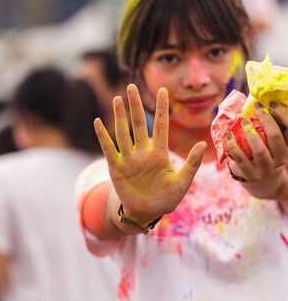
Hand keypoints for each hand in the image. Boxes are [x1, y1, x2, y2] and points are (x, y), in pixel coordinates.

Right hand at [94, 84, 205, 224]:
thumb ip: (191, 164)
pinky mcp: (116, 168)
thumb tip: (202, 144)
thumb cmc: (166, 199)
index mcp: (160, 154)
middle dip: (135, 106)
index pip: (160, 126)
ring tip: (117, 99)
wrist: (146, 213)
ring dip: (120, 116)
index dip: (161, 109)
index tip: (163, 90)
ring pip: (123, 133)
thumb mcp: (182, 183)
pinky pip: (109, 149)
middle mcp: (143, 153)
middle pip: (138, 124)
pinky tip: (98, 122)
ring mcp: (129, 159)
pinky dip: (103, 136)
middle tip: (132, 86)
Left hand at [227, 102, 287, 183]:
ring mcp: (266, 169)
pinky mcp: (251, 175)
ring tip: (244, 121)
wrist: (260, 179)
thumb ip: (266, 125)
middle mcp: (280, 160)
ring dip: (250, 134)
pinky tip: (229, 135)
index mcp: (287, 148)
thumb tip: (254, 98)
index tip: (271, 104)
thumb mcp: (270, 141)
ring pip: (260, 152)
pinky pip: (241, 159)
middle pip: (276, 138)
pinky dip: (234, 146)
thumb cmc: (263, 152)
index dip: (283, 115)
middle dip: (266, 120)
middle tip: (257, 108)